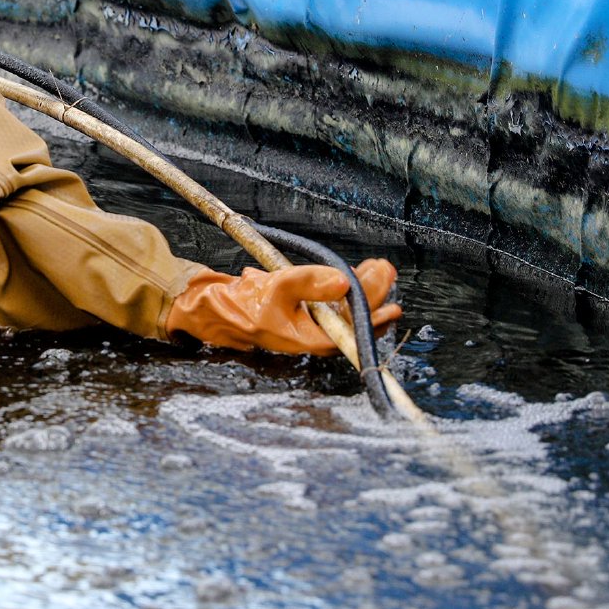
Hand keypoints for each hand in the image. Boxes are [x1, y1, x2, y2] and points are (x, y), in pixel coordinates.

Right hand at [165, 259, 401, 356]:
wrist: (216, 311)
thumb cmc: (245, 303)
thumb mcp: (277, 287)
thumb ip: (309, 283)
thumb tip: (343, 281)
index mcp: (310, 340)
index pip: (353, 330)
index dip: (375, 315)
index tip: (392, 299)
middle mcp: (315, 338)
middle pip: (354, 319)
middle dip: (373, 293)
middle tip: (385, 268)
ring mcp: (311, 328)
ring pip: (346, 311)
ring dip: (362, 289)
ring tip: (376, 267)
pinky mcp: (305, 318)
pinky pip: (335, 307)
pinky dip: (345, 291)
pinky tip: (351, 275)